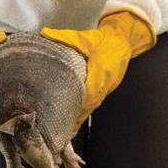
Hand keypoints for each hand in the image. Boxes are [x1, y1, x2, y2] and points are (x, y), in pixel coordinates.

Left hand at [41, 9, 155, 129]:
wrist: (123, 41)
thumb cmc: (103, 40)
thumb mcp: (84, 38)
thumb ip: (64, 37)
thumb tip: (44, 34)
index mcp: (100, 72)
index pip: (86, 94)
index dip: (73, 105)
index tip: (56, 113)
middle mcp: (103, 86)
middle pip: (86, 106)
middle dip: (70, 117)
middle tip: (52, 129)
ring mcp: (104, 90)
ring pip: (88, 108)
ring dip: (75, 119)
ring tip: (59, 133)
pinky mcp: (102, 92)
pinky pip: (90, 106)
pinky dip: (80, 116)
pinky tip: (70, 126)